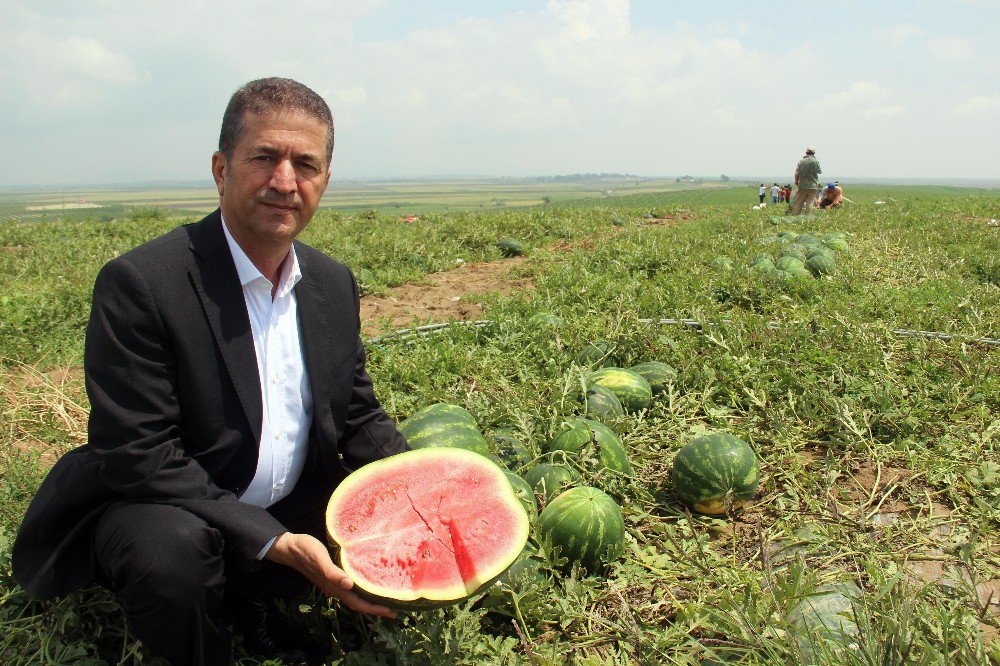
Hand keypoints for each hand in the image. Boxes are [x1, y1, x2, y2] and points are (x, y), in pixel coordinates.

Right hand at [265, 532, 396, 618]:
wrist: (290, 548)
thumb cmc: (305, 551)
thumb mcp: (320, 559)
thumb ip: (332, 573)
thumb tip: (349, 585)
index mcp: (334, 587)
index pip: (358, 603)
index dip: (374, 609)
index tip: (391, 611)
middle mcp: (335, 588)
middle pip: (359, 603)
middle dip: (376, 608)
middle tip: (395, 609)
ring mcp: (333, 583)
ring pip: (355, 597)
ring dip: (370, 600)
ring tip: (385, 599)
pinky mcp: (332, 576)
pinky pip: (351, 587)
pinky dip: (362, 589)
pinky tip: (367, 583)